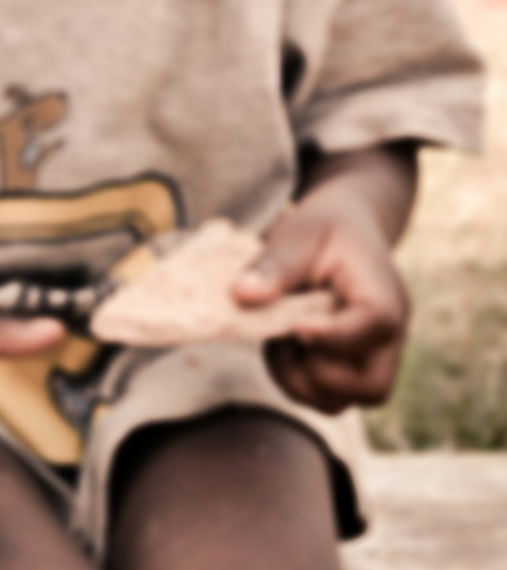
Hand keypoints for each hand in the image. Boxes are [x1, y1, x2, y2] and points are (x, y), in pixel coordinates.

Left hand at [231, 197, 408, 414]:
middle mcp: (389, 335)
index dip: (334, 336)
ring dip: (300, 382)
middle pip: (372, 388)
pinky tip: (282, 347)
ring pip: (345, 402)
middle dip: (318, 374)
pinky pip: (327, 398)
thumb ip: (274, 265)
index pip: (377, 327)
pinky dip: (297, 383)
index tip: (294, 325)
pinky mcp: (350, 368)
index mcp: (383, 293)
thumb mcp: (298, 234)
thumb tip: (241, 294)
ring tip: (278, 340)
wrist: (345, 227)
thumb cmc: (324, 227)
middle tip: (286, 337)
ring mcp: (372, 357)